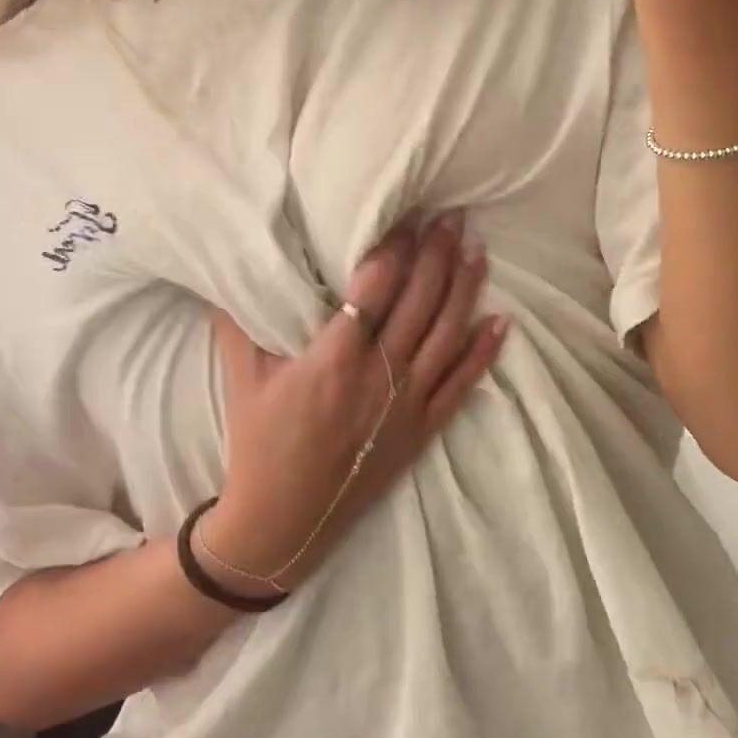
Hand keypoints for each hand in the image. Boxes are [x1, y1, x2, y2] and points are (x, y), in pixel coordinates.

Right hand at [198, 212, 507, 596]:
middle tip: (450, 216)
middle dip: (438, 254)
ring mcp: (407, 405)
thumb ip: (242, 320)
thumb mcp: (244, 376)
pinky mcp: (422, 431)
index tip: (404, 218)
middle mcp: (380, 377)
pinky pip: (462, 384)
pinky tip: (501, 320)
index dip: (394, 248)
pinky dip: (483, 352)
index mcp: (334, 359)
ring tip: (476, 248)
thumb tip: (237, 265)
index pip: (376, 287)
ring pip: (447, 335)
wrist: (284, 520)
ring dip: (465, 288)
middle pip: (421, 302)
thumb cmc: (259, 444)